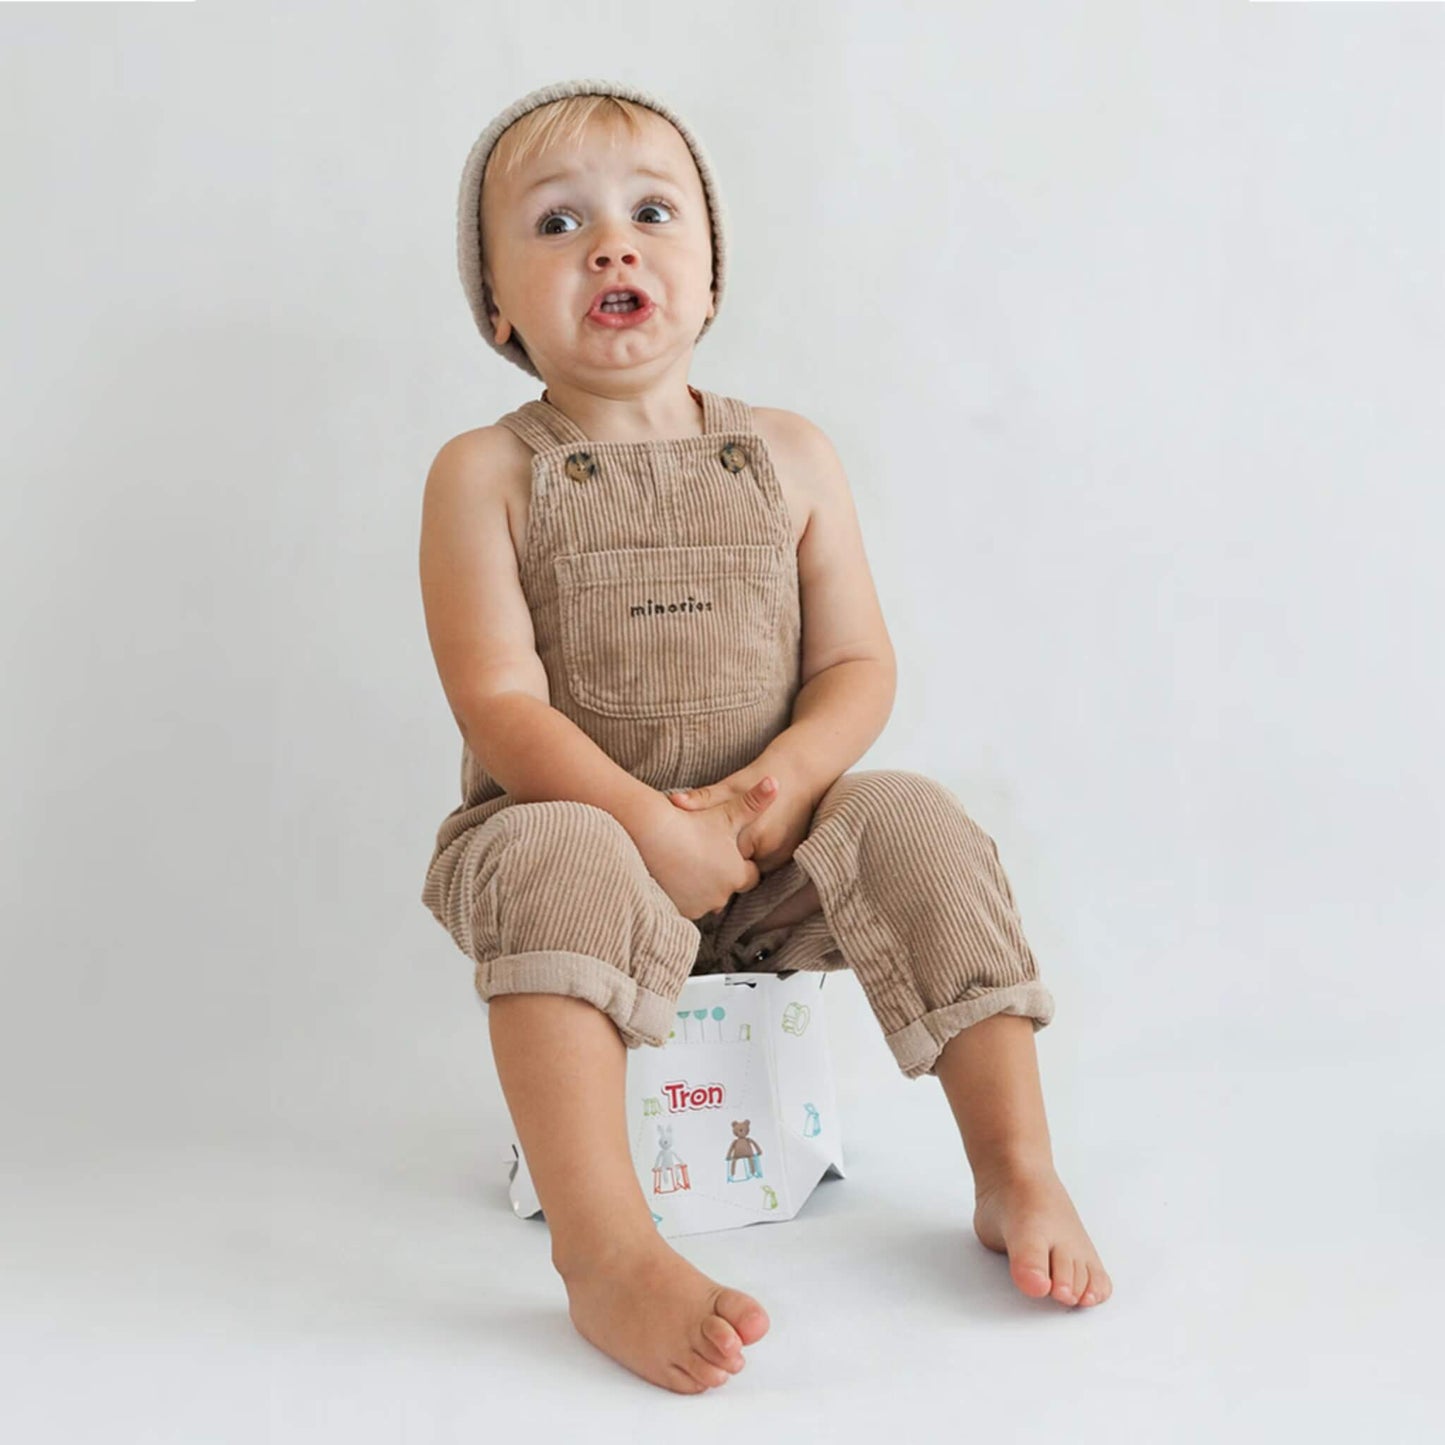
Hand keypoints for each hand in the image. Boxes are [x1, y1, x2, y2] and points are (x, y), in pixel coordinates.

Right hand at [634, 778, 780, 921]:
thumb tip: (775, 781)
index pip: (749, 875)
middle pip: (726, 887)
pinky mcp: (677, 911)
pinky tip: (674, 874)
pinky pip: (685, 904)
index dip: (740, 861)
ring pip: (705, 897)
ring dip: (700, 885)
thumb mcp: (727, 812)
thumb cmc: (691, 823)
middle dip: (719, 874)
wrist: (648, 836)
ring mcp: (697, 906)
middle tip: (703, 852)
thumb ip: (754, 801)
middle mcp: (720, 897)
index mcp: (736, 875)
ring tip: (687, 861)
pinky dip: (682, 893)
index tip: (727, 849)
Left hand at [666, 755, 822, 875]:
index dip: (701, 856)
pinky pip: (762, 866)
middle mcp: (768, 852)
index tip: (684, 853)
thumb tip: (673, 802)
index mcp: (751, 836)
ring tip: (712, 857)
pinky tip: (736, 851)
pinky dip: (749, 860)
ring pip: (748, 870)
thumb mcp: (730, 787)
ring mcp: (781, 858)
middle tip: (694, 859)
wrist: (801, 774)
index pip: (718, 859)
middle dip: (715, 864)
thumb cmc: (760, 777)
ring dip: (733, 864)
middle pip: (733, 868)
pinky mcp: (788, 857)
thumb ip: (703, 798)